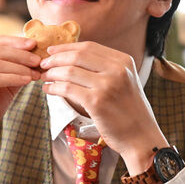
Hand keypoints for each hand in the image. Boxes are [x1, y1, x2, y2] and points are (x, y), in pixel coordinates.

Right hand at [0, 35, 40, 149]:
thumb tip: (36, 57)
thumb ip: (16, 70)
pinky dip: (13, 77)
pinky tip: (27, 80)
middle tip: (39, 60)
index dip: (17, 41)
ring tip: (36, 73)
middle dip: (21, 54)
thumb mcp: (5, 85)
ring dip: (20, 67)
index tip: (35, 44)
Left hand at [40, 42, 168, 175]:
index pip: (88, 46)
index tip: (52, 51)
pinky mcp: (97, 102)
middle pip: (77, 55)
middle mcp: (117, 69)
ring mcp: (107, 85)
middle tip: (43, 64)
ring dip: (52, 73)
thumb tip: (72, 57)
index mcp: (123, 60)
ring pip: (70, 71)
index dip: (66, 47)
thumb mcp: (124, 81)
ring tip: (44, 77)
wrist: (141, 137)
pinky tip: (48, 90)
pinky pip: (67, 89)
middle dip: (56, 58)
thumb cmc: (128, 110)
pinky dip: (54, 88)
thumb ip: (105, 68)